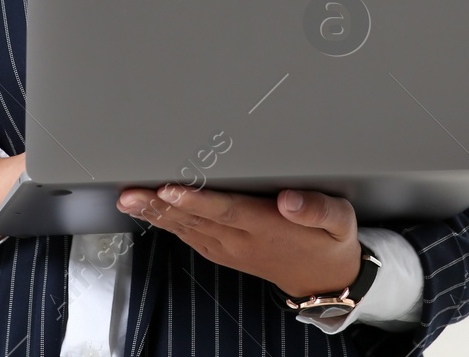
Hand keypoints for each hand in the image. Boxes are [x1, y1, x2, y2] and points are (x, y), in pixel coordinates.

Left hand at [117, 183, 361, 298]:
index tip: (172, 189)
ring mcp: (230, 249)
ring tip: (129, 199)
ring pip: (187, 229)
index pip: (226, 211)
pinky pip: (191, 237)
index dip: (197, 200)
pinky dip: (167, 224)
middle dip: (160, 205)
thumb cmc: (330, 241)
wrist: (326, 279)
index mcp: (267, 227)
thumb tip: (289, 199)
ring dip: (156, 214)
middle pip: (195, 220)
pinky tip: (151, 212)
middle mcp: (243, 240)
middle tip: (131, 192)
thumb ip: (316, 208)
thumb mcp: (339, 221)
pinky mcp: (225, 252)